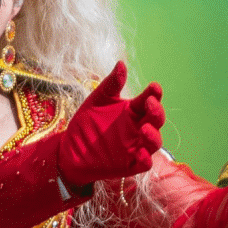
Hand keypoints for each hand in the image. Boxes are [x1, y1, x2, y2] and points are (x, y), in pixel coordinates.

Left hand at [58, 61, 164, 187]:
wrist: (70, 149)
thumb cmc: (87, 123)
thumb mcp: (97, 101)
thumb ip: (110, 84)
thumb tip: (121, 63)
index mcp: (133, 111)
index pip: (149, 100)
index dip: (154, 94)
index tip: (154, 87)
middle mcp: (138, 128)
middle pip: (156, 120)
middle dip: (157, 112)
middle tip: (150, 103)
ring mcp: (136, 146)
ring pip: (155, 142)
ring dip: (154, 136)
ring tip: (144, 128)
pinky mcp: (129, 164)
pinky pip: (144, 164)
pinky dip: (146, 159)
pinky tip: (141, 153)